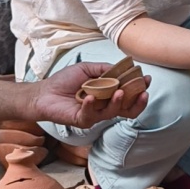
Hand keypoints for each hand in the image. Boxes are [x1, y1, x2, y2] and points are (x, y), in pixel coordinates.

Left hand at [26, 63, 148, 127]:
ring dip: (118, 102)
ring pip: (112, 113)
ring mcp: (95, 115)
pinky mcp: (82, 120)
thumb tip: (123, 68)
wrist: (44, 92)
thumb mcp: (87, 69)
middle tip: (142, 92)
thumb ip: (105, 69)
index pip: (128, 95)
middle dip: (137, 101)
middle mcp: (104, 107)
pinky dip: (91, 105)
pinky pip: (91, 115)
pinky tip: (89, 97)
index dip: (139, 89)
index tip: (146, 79)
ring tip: (119, 92)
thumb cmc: (64, 81)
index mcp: (108, 95)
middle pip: (127, 110)